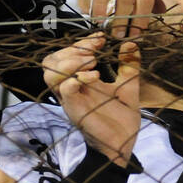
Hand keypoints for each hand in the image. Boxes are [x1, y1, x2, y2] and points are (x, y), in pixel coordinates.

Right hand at [42, 34, 141, 166]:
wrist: (124, 143)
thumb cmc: (121, 117)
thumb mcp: (128, 86)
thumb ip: (129, 65)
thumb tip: (131, 43)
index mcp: (80, 80)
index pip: (67, 54)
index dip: (81, 42)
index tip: (100, 39)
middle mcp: (71, 88)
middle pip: (51, 60)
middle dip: (72, 49)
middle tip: (95, 51)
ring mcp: (70, 99)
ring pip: (50, 73)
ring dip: (70, 62)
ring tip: (92, 63)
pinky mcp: (75, 110)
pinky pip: (65, 90)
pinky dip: (78, 79)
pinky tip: (96, 77)